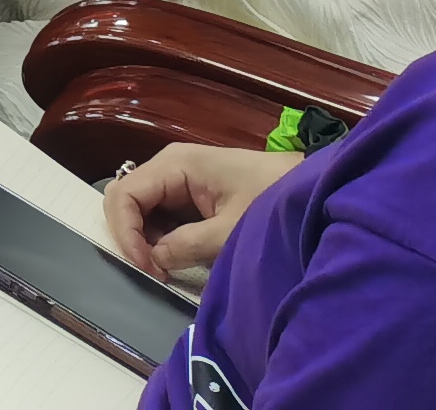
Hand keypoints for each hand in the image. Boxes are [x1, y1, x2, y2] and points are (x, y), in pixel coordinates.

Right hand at [105, 143, 297, 277]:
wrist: (311, 190)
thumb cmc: (272, 201)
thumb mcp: (231, 230)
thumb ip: (187, 245)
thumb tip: (153, 261)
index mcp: (175, 164)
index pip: (124, 195)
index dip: (127, 234)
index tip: (148, 268)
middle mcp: (169, 166)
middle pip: (125, 200)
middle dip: (130, 237)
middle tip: (153, 271)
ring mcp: (178, 179)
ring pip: (139, 209)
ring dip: (144, 239)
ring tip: (164, 268)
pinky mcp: (189, 194)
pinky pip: (159, 215)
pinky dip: (158, 238)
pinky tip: (174, 257)